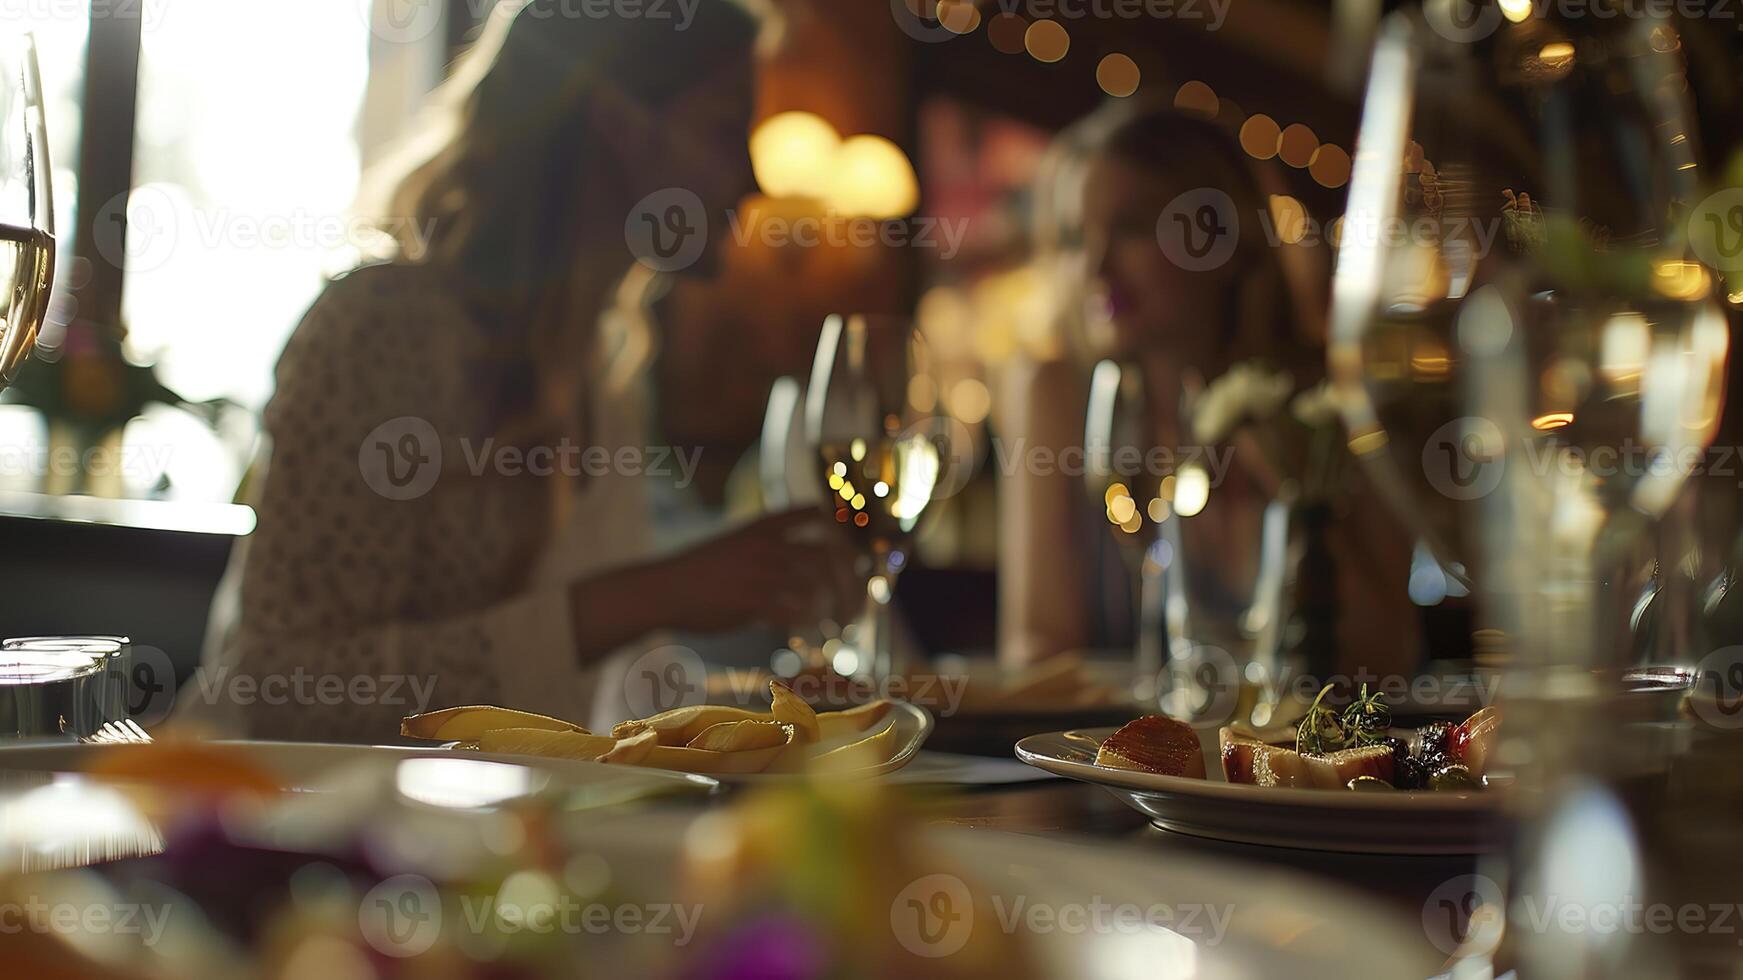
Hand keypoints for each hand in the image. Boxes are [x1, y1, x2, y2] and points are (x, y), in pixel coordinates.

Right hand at [568, 510, 859, 656]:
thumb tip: (804, 564)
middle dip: (851, 580)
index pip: (814, 515)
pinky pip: (797, 611)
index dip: (839, 535)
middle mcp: (767, 544)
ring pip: (819, 585)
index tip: (852, 558)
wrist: (662, 589)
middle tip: (858, 602)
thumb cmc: (698, 572)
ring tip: (843, 622)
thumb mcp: (734, 544)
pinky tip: (815, 630)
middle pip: (829, 554)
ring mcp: (760, 572)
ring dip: (838, 606)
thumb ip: (767, 546)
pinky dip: (812, 622)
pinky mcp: (752, 601)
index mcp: (763, 526)